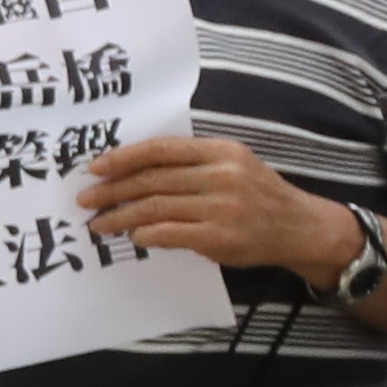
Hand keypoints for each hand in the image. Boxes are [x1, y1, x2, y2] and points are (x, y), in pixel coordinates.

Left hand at [73, 136, 362, 282]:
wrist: (301, 228)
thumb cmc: (260, 196)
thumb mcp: (234, 165)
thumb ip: (193, 164)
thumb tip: (136, 173)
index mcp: (222, 151)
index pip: (161, 149)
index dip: (122, 158)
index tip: (94, 168)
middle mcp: (221, 176)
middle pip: (152, 180)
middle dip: (111, 190)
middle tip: (85, 200)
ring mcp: (221, 207)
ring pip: (155, 207)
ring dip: (120, 217)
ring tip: (100, 223)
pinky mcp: (219, 237)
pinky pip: (169, 233)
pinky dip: (145, 234)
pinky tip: (134, 236)